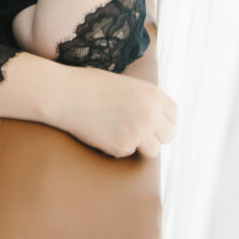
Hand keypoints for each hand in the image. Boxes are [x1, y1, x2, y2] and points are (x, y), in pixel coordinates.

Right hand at [52, 65, 175, 158]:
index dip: (162, 120)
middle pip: (168, 136)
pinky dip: (117, 146)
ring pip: (152, 150)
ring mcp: (138, 132)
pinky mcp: (122, 147)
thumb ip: (144, 101)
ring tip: (119, 132)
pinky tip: (102, 132)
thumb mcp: (126, 85)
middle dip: (154, 135)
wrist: (65, 93)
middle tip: (136, 131)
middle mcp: (151, 114)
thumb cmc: (90, 85)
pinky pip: (127, 153)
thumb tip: (156, 120)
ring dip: (140, 145)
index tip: (151, 122)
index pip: (173, 116)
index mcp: (153, 94)